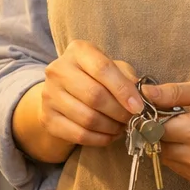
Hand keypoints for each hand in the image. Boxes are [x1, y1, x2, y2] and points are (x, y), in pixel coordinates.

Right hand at [13, 41, 143, 164]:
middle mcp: (58, 70)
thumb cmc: (95, 77)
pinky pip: (79, 134)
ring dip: (111, 127)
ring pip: (88, 118)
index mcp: (77, 51)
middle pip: (94, 95)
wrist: (62, 93)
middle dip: (119, 112)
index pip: (102, 68)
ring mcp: (49, 95)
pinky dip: (100, 139)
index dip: (123, 90)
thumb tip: (141, 96)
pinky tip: (109, 135)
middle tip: (132, 119)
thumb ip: (127, 77)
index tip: (138, 107)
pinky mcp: (47, 118)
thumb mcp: (113, 68)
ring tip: (122, 127)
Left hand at [143, 77, 189, 187]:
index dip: (149, 115)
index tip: (156, 105)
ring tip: (186, 125)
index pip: (153, 128)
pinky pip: (177, 166)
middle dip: (157, 129)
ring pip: (164, 157)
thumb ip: (175, 92)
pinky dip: (178, 153)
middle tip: (173, 114)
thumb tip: (144, 94)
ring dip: (167, 142)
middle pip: (156, 145)